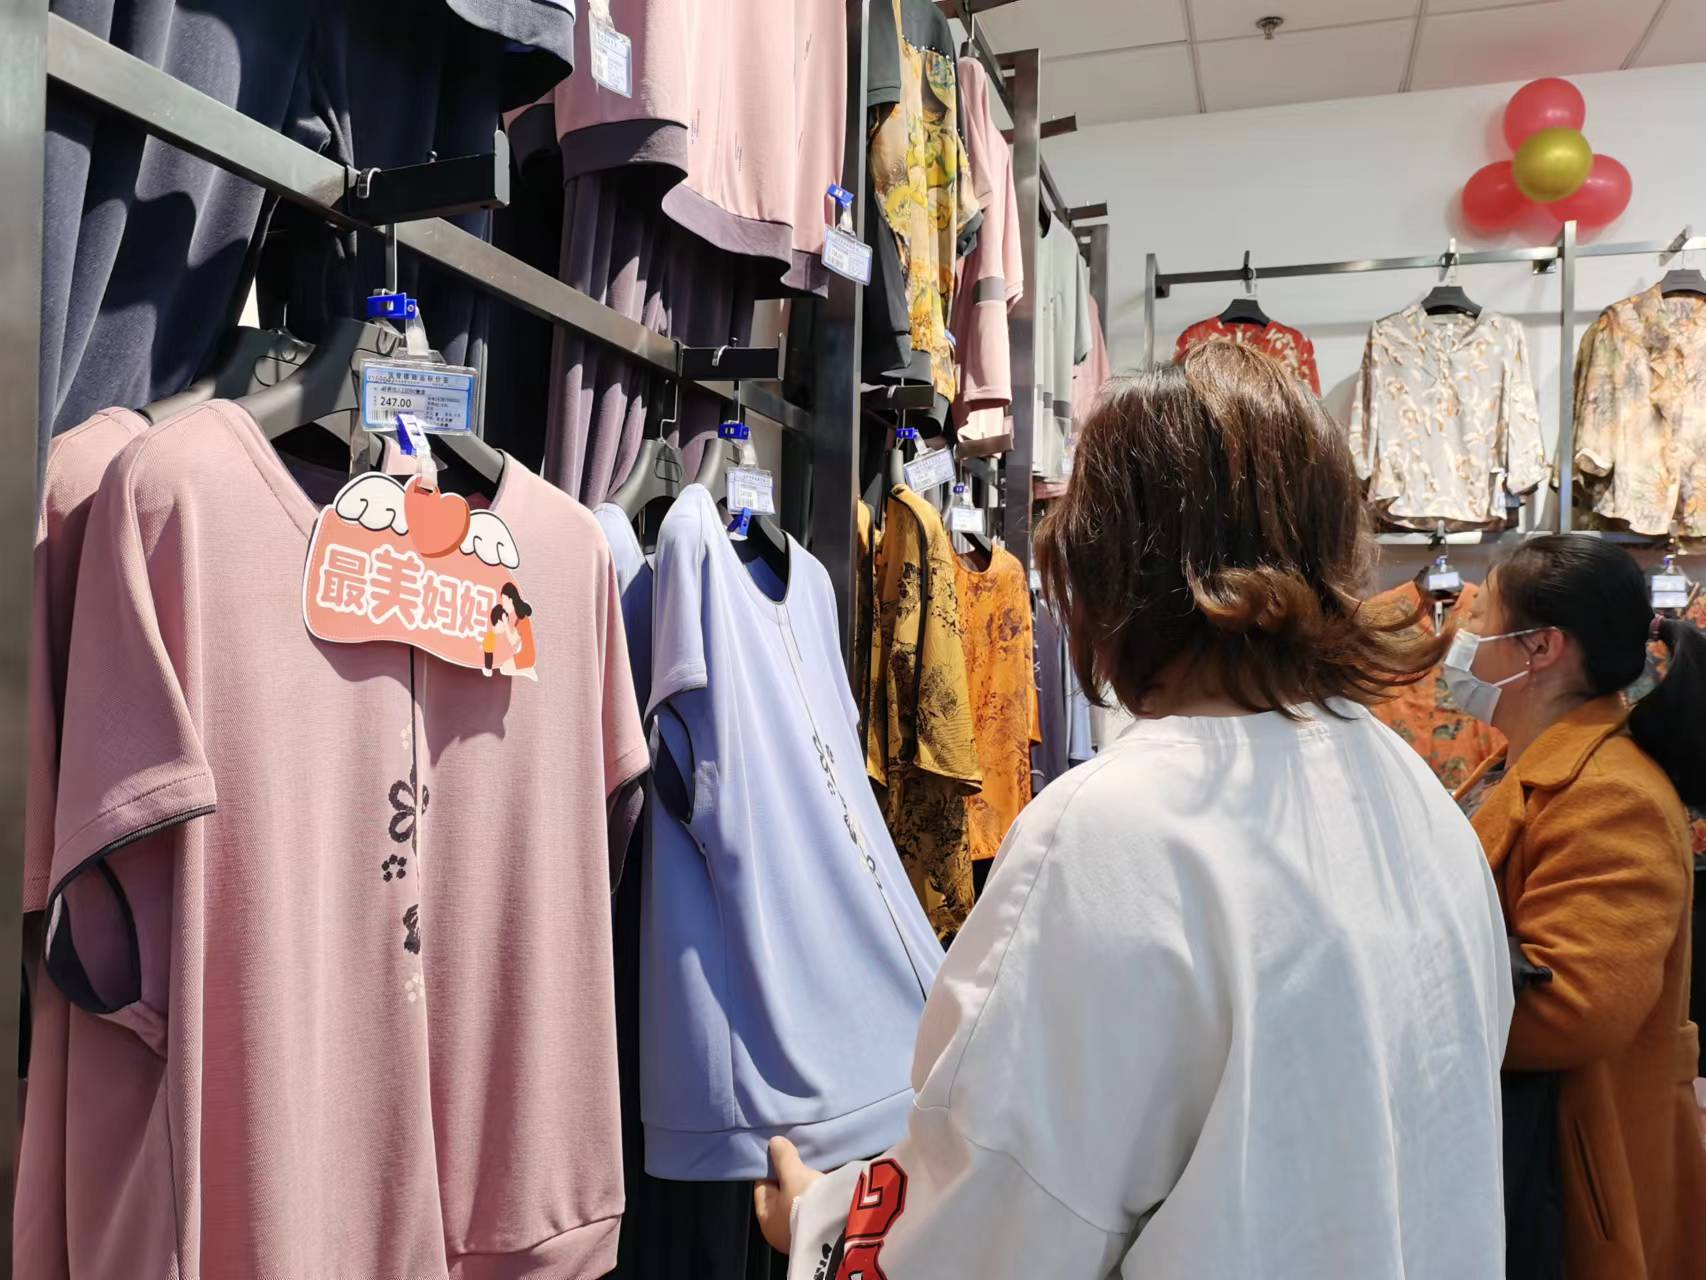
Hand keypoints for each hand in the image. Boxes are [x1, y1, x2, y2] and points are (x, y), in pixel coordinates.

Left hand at [754, 1136, 824, 1254]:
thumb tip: (775, 1142)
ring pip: (801, 1199)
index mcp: (767, 1221)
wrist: (840, 1226)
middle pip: (782, 1194)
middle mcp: (782, 1231)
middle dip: (790, 1175)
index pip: (762, 1188)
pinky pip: (816, 1204)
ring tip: (814, 1163)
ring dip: (807, 1184)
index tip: (779, 1151)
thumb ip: (783, 1158)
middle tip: (797, 1155)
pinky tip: (827, 1176)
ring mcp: (803, 1232)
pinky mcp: (822, 1228)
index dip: (769, 1168)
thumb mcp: (793, 1175)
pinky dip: (819, 1192)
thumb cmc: (805, 1203)